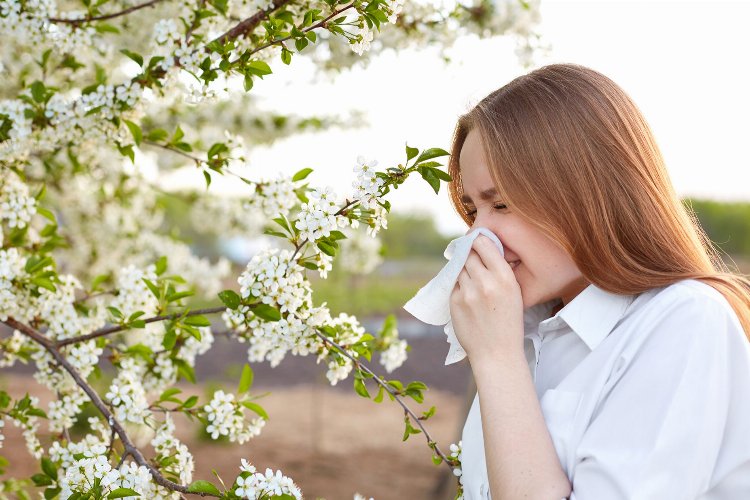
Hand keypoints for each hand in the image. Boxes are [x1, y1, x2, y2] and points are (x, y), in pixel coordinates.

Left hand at [449, 235, 524, 364]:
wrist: (496, 353)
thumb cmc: (508, 323)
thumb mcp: (514, 293)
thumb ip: (499, 271)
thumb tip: (483, 250)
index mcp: (505, 277)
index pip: (484, 244)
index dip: (478, 240)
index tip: (476, 241)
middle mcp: (485, 282)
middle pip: (469, 254)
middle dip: (470, 255)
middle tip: (472, 260)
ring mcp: (468, 292)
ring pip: (459, 269)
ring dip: (463, 271)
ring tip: (473, 283)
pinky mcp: (455, 301)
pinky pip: (454, 284)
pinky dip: (459, 286)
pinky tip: (468, 297)